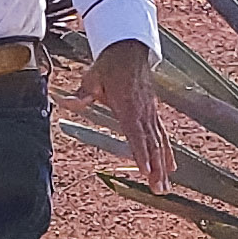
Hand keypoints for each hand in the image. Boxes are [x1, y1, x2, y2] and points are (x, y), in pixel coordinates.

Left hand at [83, 37, 169, 192]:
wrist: (130, 49)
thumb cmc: (110, 65)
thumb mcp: (92, 77)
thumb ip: (82, 94)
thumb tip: (65, 101)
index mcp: (127, 105)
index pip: (135, 134)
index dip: (141, 153)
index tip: (146, 170)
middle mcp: (143, 112)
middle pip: (151, 144)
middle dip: (156, 168)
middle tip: (158, 189)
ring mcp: (150, 113)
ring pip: (159, 143)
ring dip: (163, 165)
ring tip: (164, 186)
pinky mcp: (153, 113)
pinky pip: (163, 136)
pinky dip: (168, 152)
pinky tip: (172, 167)